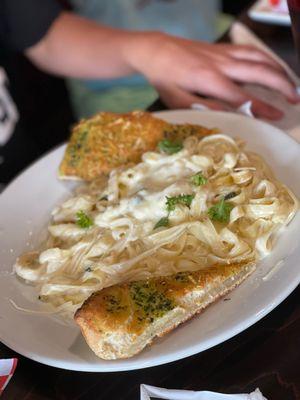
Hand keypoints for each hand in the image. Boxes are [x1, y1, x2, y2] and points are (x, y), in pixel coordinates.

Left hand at [129, 33, 298, 119]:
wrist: (156, 50)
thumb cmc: (165, 79)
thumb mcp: (178, 100)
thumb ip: (203, 107)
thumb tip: (227, 116)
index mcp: (209, 80)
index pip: (242, 97)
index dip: (262, 108)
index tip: (278, 116)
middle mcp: (221, 64)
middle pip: (259, 72)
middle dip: (282, 85)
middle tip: (294, 100)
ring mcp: (224, 53)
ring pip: (259, 58)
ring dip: (279, 70)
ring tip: (292, 85)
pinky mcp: (223, 48)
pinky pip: (251, 51)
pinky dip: (267, 59)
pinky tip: (274, 67)